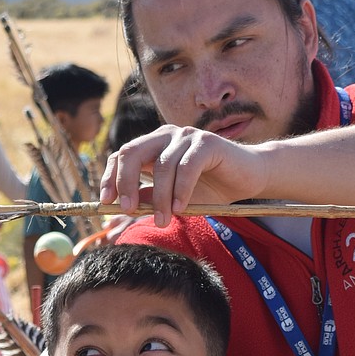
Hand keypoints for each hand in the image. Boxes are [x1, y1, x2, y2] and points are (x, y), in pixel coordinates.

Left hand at [101, 125, 268, 227]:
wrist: (249, 178)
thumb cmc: (211, 187)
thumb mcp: (172, 198)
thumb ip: (149, 198)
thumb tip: (121, 208)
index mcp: (154, 145)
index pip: (122, 156)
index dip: (110, 178)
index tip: (105, 202)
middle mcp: (167, 136)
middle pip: (132, 153)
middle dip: (125, 183)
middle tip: (127, 209)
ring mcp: (187, 136)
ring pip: (161, 165)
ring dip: (159, 196)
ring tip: (163, 219)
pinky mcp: (207, 143)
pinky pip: (187, 167)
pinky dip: (181, 190)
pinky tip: (181, 208)